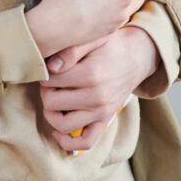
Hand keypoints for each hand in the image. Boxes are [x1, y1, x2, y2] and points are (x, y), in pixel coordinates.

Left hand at [38, 25, 159, 153]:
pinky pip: (85, 142)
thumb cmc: (110, 45)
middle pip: (52, 103)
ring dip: (50, 113)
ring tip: (53, 98)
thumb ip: (71, 50)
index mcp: (91, 74)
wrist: (137, 56)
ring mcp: (101, 112)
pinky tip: (58, 129)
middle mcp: (96, 97)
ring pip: (62, 125)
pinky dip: (68, 142)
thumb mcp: (93, 38)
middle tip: (49, 81)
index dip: (43, 73)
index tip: (48, 67)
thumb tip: (51, 67)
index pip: (51, 80)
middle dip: (45, 91)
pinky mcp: (105, 121)